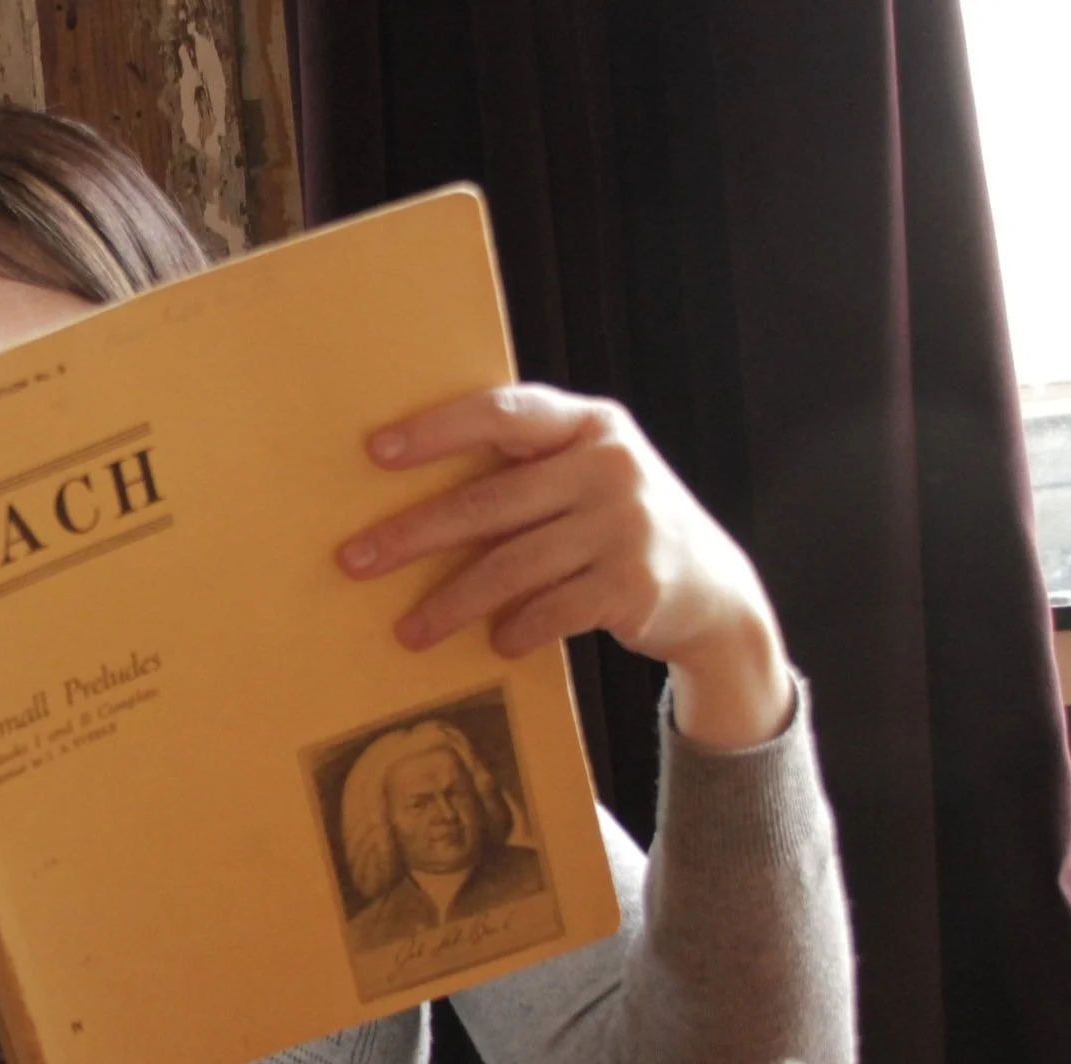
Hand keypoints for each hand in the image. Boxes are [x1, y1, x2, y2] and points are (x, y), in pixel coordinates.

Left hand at [337, 383, 794, 749]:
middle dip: (413, 535)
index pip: (502, 413)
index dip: (437, 430)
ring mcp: (627, 525)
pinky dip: (515, 628)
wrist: (715, 590)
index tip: (375, 452)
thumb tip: (406, 491)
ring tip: (409, 631)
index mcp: (589, 423)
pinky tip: (494, 642)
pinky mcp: (635, 584)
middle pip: (489, 502)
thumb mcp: (586, 476)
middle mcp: (611, 465)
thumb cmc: (617, 526)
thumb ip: (526, 468)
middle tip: (355, 560)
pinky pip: (552, 609)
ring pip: (513, 565)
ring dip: (451, 603)